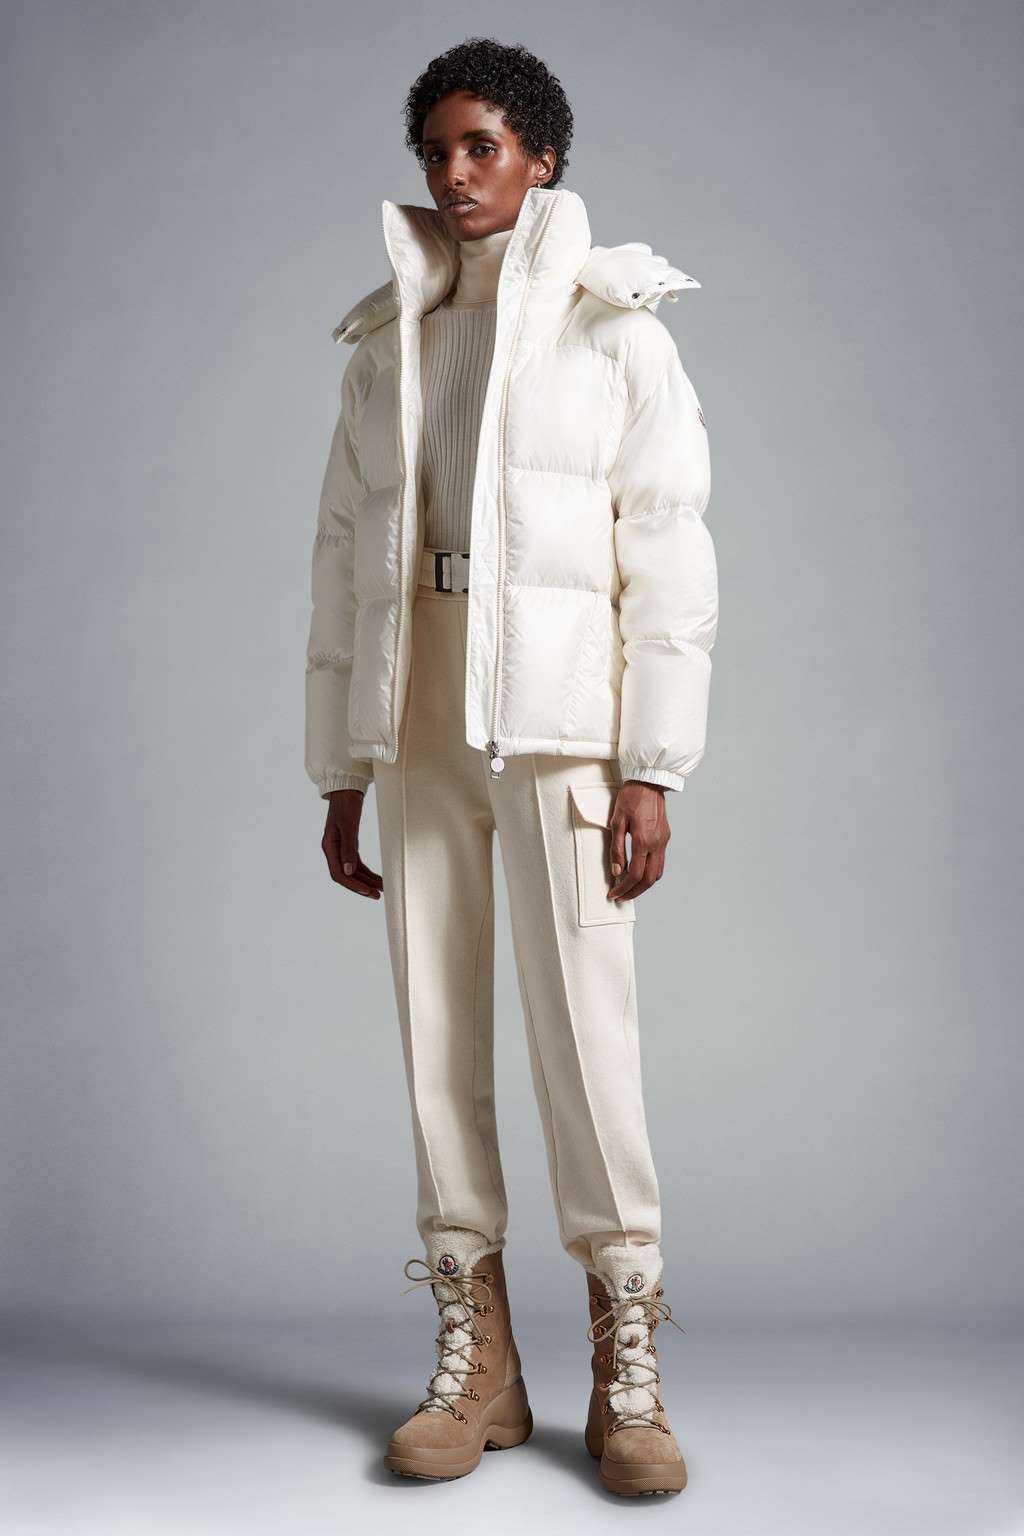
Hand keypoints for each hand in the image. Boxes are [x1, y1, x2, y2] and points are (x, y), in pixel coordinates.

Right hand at [321, 790, 382, 898]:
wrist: (347, 788)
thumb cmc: (346, 804)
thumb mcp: (348, 826)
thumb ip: (348, 848)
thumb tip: (349, 872)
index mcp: (329, 847)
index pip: (339, 874)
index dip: (353, 885)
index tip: (368, 891)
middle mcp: (333, 850)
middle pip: (346, 876)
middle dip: (361, 887)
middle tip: (377, 895)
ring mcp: (341, 848)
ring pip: (353, 871)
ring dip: (366, 881)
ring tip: (381, 889)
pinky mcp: (349, 844)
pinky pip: (357, 863)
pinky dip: (367, 872)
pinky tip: (378, 878)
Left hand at [608, 780, 670, 901]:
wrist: (649, 782)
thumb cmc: (630, 798)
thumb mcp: (616, 822)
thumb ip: (616, 848)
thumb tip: (616, 871)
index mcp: (643, 840)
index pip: (634, 874)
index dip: (623, 888)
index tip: (613, 894)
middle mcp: (657, 844)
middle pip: (648, 880)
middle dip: (634, 892)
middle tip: (621, 897)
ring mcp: (663, 841)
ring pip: (657, 873)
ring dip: (644, 885)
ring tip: (629, 888)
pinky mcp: (665, 837)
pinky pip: (660, 862)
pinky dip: (650, 873)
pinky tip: (639, 873)